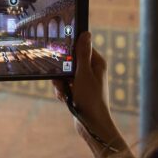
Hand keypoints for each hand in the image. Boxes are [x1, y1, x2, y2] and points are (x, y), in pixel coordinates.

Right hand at [53, 32, 126, 157]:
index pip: (81, 47)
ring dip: (61, 84)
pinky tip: (66, 100)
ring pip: (64, 75)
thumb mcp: (83, 74)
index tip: (62, 57)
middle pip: (69, 62)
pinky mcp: (78, 91)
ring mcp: (84, 82)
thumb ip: (83, 54)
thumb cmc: (91, 99)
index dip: (69, 52)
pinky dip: (63, 92)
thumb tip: (86, 33)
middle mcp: (92, 71)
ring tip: (66, 93)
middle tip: (63, 81)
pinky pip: (65, 86)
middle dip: (62, 72)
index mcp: (97, 63)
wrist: (91, 125)